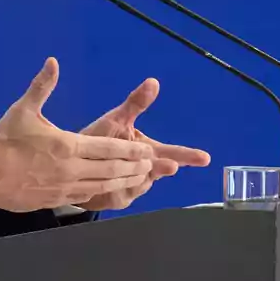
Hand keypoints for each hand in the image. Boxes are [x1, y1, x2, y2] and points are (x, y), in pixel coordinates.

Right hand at [0, 58, 155, 215]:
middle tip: (150, 164)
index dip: (130, 149)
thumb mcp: (23, 110)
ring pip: (103, 186)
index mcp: (67, 145)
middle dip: (133, 166)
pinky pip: (88, 197)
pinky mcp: (56, 200)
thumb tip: (53, 62)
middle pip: (112, 169)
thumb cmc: (2, 141)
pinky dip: (104, 193)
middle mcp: (71, 169)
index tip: (147, 149)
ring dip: (124, 181)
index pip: (108, 148)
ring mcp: (65, 188)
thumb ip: (42, 86)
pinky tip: (111, 189)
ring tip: (139, 177)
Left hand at [74, 77, 210, 210]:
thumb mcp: (117, 119)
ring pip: (141, 182)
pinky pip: (123, 194)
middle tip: (169, 165)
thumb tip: (153, 81)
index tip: (205, 157)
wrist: (74, 162)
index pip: (172, 153)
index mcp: (148, 151)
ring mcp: (134, 186)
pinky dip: (119, 187)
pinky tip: (111, 183)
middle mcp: (145, 170)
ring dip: (137, 175)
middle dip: (164, 168)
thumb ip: (136, 103)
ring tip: (128, 167)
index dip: (189, 156)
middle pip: (160, 170)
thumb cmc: (98, 139)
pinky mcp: (118, 199)